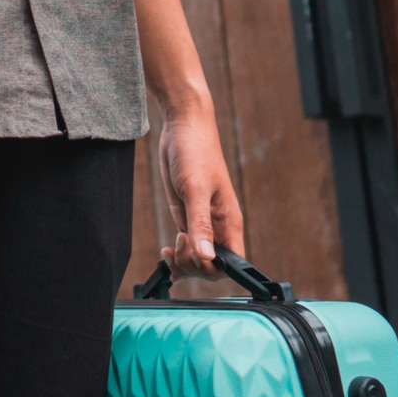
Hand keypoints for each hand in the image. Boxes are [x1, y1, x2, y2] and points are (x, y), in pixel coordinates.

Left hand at [156, 101, 241, 274]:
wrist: (183, 128)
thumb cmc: (195, 153)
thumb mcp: (195, 189)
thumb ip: (200, 224)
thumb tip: (207, 256)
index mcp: (229, 222)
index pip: (232, 262)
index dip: (213, 268)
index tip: (194, 255)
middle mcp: (218, 226)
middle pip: (212, 266)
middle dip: (194, 265)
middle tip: (177, 244)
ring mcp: (201, 222)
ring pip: (198, 258)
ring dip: (183, 262)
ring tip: (168, 249)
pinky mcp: (186, 215)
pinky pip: (186, 245)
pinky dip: (176, 255)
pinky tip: (165, 255)